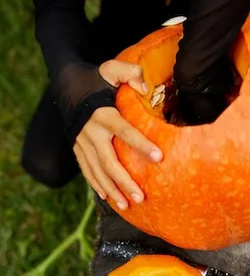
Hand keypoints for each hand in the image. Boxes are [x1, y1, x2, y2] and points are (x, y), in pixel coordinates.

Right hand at [73, 60, 162, 208]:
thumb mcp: (111, 70)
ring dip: (112, 189)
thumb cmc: (95, 79)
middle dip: (124, 181)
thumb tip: (146, 87)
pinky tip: (108, 198)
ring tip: (127, 205)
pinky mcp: (77, 148)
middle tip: (141, 197)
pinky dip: (97, 184)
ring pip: (97, 171)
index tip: (159, 157)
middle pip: (109, 161)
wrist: (64, 84)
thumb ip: (130, 74)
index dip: (141, 144)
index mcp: (103, 114)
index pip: (125, 132)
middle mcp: (91, 132)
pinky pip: (87, 170)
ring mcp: (82, 143)